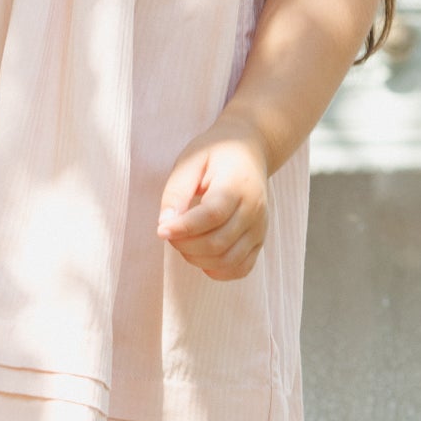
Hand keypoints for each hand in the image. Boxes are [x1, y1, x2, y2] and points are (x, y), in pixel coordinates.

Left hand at [157, 121, 270, 281]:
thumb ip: (176, 192)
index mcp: (236, 185)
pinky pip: (241, 268)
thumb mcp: (190, 161)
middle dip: (185, 245)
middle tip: (169, 231)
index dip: (183, 228)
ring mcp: (260, 228)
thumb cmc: (214, 153)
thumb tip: (165, 225)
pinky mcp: (260, 240)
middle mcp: (253, 210)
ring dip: (197, 259)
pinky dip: (218, 271)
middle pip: (218, 243)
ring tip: (184, 241)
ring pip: (228, 260)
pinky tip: (202, 256)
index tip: (161, 230)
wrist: (249, 150)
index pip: (211, 216)